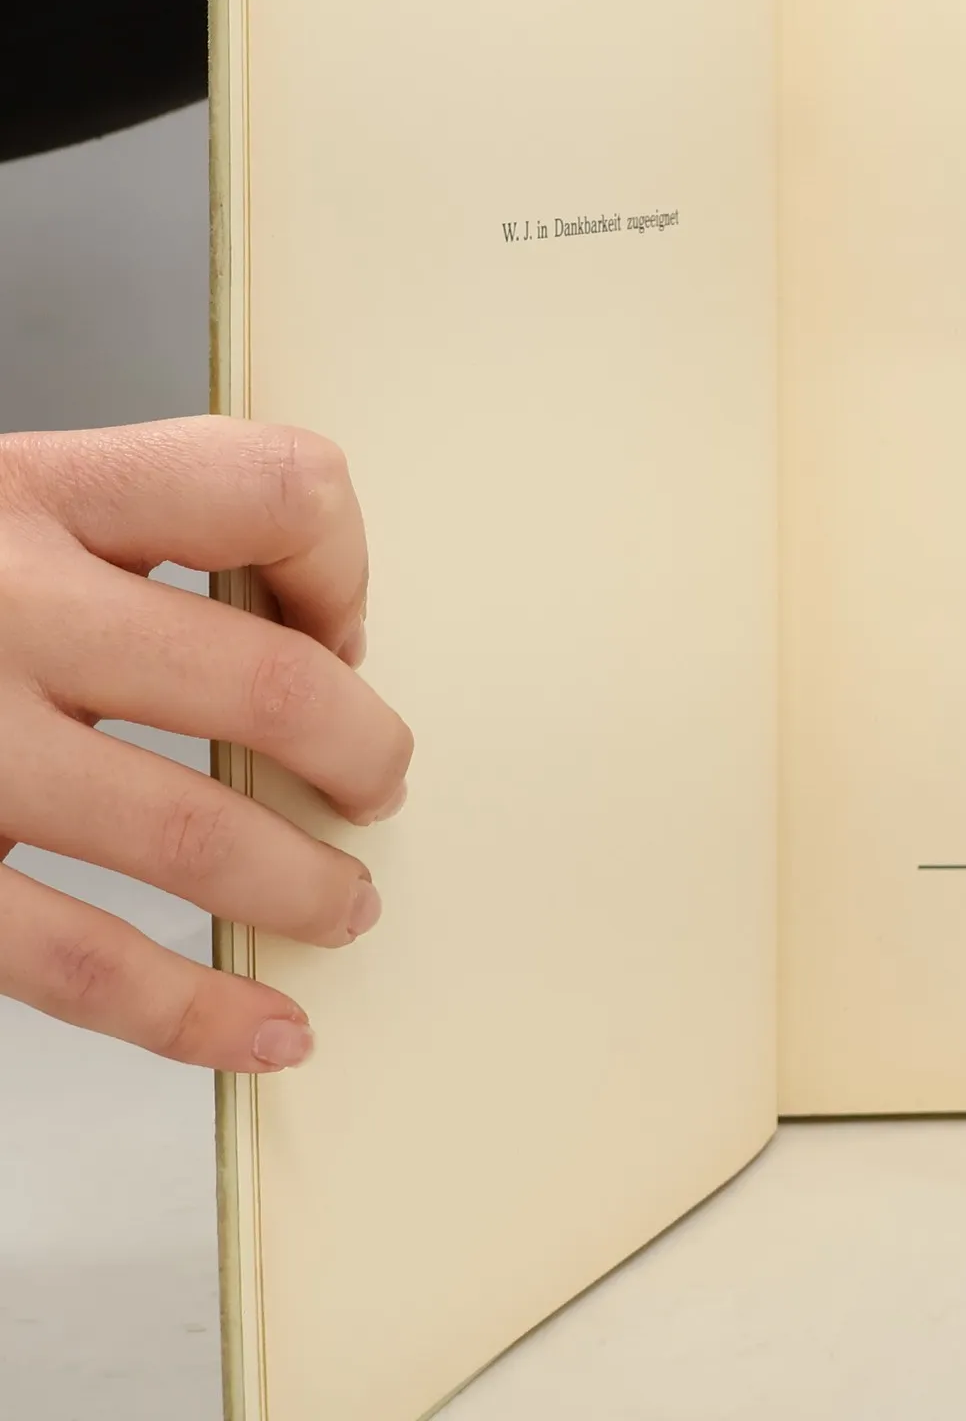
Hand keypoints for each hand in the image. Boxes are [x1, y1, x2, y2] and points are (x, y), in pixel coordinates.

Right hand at [0, 419, 410, 1071]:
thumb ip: (129, 534)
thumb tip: (319, 635)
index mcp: (34, 492)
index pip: (273, 490)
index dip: (342, 564)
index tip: (340, 625)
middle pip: (266, 682)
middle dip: (362, 749)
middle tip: (377, 782)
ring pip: (193, 837)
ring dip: (303, 886)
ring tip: (345, 903)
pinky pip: (75, 965)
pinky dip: (192, 1014)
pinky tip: (262, 1030)